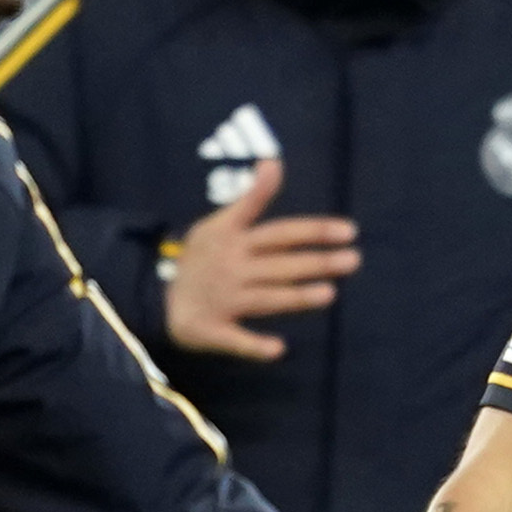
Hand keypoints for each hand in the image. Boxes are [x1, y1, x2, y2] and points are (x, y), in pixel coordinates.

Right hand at [160, 155, 360, 361]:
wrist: (157, 296)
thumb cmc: (202, 257)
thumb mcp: (220, 222)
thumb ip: (251, 198)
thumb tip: (274, 161)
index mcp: (234, 240)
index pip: (280, 232)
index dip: (312, 230)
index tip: (349, 230)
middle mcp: (232, 268)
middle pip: (280, 265)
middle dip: (316, 262)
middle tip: (353, 260)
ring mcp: (223, 300)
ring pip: (265, 298)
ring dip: (294, 297)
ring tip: (329, 294)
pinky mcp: (212, 330)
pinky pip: (235, 340)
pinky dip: (253, 346)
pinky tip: (278, 350)